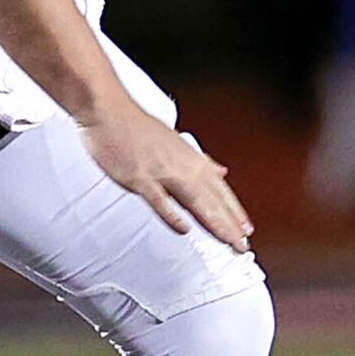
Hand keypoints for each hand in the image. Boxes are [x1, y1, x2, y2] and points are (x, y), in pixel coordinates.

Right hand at [76, 99, 252, 250]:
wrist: (108, 110)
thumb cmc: (134, 124)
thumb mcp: (175, 141)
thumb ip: (199, 159)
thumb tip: (219, 170)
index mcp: (190, 158)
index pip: (219, 189)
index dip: (234, 210)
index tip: (245, 229)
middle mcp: (180, 165)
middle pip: (212, 199)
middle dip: (230, 224)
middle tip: (242, 245)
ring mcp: (160, 171)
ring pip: (195, 200)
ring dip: (214, 222)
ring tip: (227, 240)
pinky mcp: (139, 176)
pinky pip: (158, 198)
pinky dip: (172, 214)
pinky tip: (183, 229)